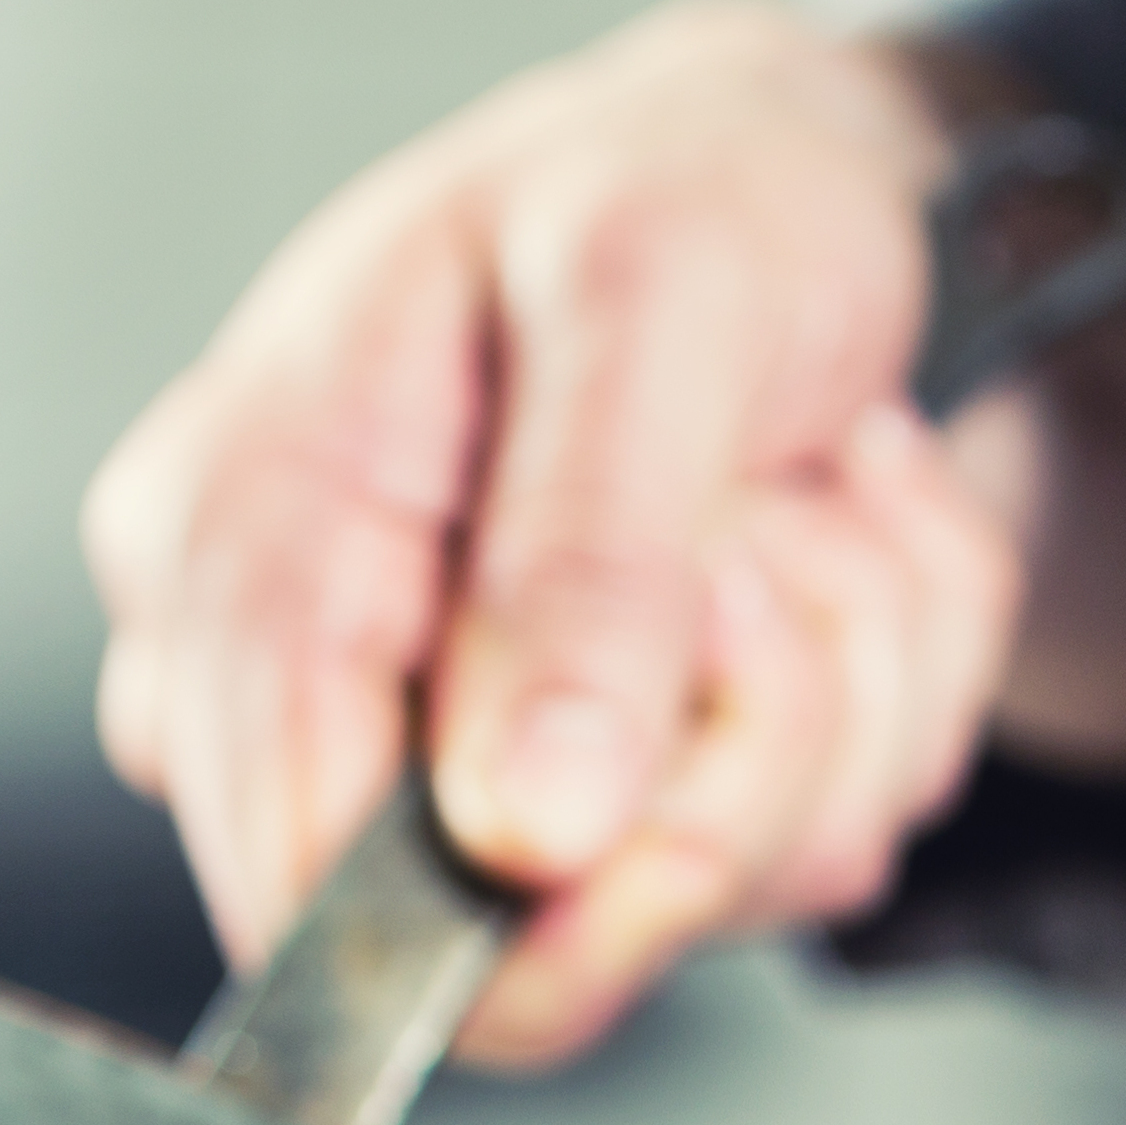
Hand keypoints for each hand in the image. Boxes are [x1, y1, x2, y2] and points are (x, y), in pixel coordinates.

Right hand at [83, 0, 1027, 1066]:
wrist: (842, 191)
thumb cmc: (697, 188)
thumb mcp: (653, 299)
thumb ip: (584, 566)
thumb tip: (522, 828)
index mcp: (244, 535)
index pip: (291, 873)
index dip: (498, 921)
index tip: (681, 834)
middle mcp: (327, 673)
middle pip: (515, 936)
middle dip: (723, 754)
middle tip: (770, 534)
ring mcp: (478, 751)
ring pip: (698, 893)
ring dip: (838, 695)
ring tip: (816, 496)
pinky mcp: (628, 790)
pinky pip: (799, 853)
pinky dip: (881, 702)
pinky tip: (841, 540)